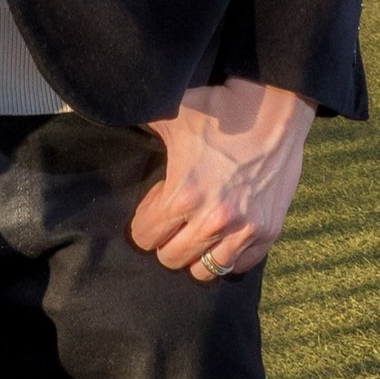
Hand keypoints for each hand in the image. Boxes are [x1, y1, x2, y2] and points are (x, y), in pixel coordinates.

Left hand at [131, 78, 314, 280]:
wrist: (274, 107)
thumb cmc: (218, 109)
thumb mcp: (171, 114)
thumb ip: (138, 121)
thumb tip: (105, 110)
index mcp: (184, 195)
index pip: (145, 237)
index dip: (145, 222)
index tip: (156, 207)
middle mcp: (214, 220)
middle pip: (171, 259)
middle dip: (167, 241)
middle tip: (175, 221)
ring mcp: (245, 230)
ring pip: (205, 271)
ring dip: (196, 254)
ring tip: (197, 233)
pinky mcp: (269, 232)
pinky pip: (240, 265)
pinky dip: (229, 255)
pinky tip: (224, 236)